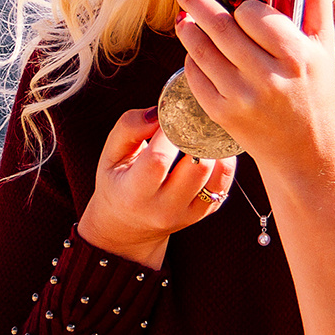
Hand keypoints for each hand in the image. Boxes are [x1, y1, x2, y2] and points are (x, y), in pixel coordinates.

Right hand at [75, 107, 237, 268]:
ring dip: (215, 147)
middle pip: (197, 167)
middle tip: (195, 116)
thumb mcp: (111, 154)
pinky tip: (213, 148)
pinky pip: (224, 184)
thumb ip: (129, 127)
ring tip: (204, 131)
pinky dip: (223, 162)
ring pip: (216, 175)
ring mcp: (188, 214)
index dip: (170, 131)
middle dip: (199, 136)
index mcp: (135, 193)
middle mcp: (164, 208)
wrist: (126, 224)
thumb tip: (159, 112)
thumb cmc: (118, 182)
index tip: (173, 111)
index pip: (159, 159)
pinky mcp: (204, 213)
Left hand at [171, 0, 334, 172]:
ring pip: (201, 51)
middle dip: (196, 2)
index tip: (244, 8)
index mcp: (296, 57)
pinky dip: (192, 59)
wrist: (303, 148)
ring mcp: (242, 98)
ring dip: (187, 28)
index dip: (245, 7)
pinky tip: (196, 51)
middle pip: (220, 28)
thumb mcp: (324, 43)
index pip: (255, 15)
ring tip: (184, 17)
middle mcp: (268, 78)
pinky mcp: (222, 115)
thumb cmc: (315, 87)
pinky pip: (195, 76)